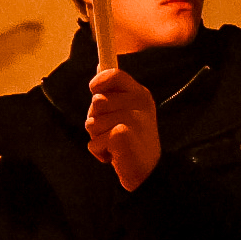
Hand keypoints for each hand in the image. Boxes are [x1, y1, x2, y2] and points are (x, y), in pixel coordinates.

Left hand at [85, 66, 160, 189]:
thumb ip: (114, 92)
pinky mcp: (121, 135)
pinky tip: (114, 155)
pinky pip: (93, 141)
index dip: (99, 80)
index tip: (93, 88)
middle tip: (112, 130)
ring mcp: (132, 118)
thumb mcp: (128, 111)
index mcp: (140, 94)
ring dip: (97, 137)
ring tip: (114, 143)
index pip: (115, 75)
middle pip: (96, 100)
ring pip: (91, 122)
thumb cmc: (134, 141)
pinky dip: (99, 152)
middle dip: (95, 118)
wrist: (149, 171)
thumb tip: (99, 68)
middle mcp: (138, 103)